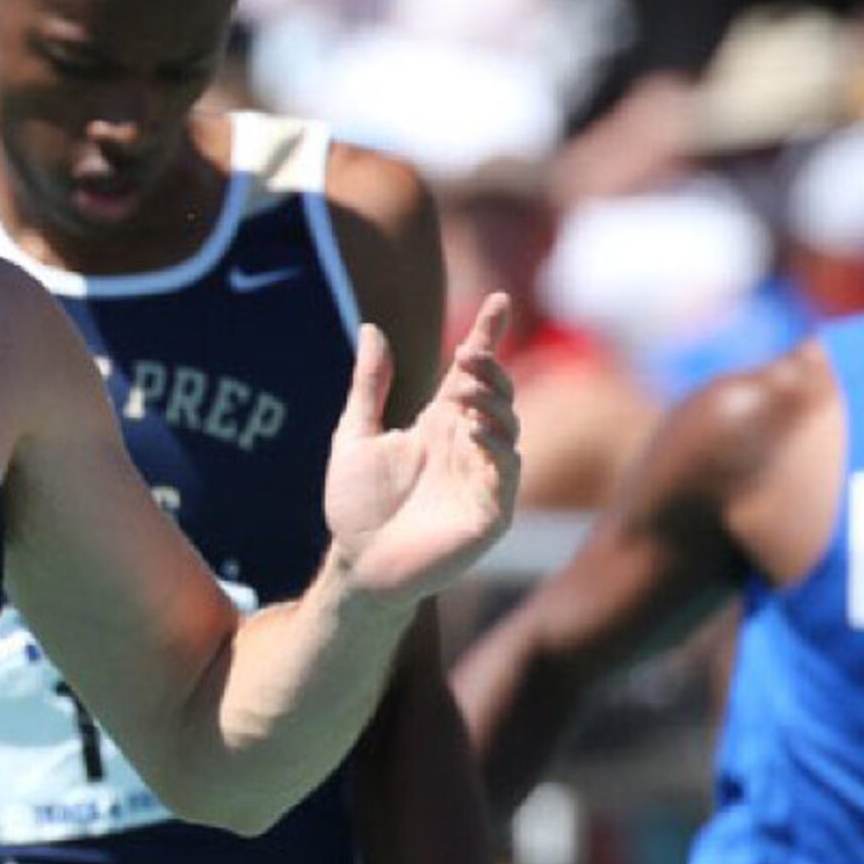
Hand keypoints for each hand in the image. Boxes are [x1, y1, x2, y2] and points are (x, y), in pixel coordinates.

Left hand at [324, 292, 518, 601]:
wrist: (356, 563)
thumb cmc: (355, 506)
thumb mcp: (355, 435)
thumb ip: (368, 386)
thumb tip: (371, 329)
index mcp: (440, 425)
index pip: (472, 374)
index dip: (488, 337)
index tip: (499, 301)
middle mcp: (468, 446)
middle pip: (496, 395)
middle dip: (489, 370)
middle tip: (467, 355)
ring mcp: (483, 479)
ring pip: (508, 429)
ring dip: (493, 404)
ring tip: (465, 390)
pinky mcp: (490, 514)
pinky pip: (507, 475)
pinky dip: (496, 448)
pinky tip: (472, 431)